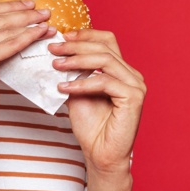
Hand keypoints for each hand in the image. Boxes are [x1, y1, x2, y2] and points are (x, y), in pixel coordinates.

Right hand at [0, 1, 52, 149]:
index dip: (9, 6)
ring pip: (5, 29)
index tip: (28, 5)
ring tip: (48, 23)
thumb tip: (9, 34)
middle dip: (24, 12)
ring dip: (30, 24)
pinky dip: (28, 38)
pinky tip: (41, 35)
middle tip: (45, 11)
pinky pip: (9, 45)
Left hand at [50, 29, 144, 175]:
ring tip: (56, 65)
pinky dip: (82, 83)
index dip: (85, 35)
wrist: (101, 155)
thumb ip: (74, 73)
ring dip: (77, 60)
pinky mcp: (134, 98)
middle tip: (53, 48)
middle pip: (105, 47)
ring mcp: (136, 85)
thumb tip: (56, 54)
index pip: (107, 41)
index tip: (62, 37)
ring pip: (105, 60)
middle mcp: (132, 75)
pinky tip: (65, 88)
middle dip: (76, 46)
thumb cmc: (91, 128)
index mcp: (122, 71)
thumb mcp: (77, 92)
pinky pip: (105, 82)